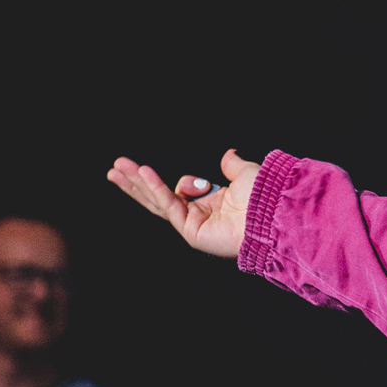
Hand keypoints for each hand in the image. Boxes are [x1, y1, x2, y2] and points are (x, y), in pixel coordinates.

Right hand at [106, 149, 259, 258]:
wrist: (272, 212)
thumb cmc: (263, 196)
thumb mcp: (246, 173)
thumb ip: (233, 165)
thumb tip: (228, 154)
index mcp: (212, 202)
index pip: (178, 191)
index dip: (172, 181)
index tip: (174, 174)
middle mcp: (201, 214)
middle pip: (160, 198)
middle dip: (136, 183)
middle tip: (115, 167)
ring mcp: (194, 225)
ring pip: (158, 202)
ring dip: (136, 184)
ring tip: (114, 170)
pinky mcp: (192, 232)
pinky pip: (169, 206)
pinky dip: (156, 188)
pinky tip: (142, 174)